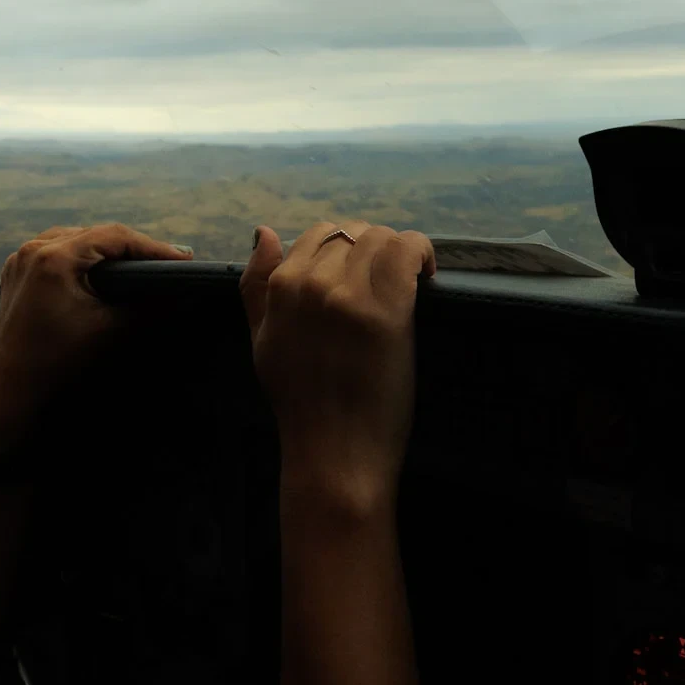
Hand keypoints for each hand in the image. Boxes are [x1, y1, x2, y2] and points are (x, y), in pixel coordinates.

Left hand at [0, 223, 191, 449]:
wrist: (12, 390)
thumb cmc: (60, 361)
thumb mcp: (110, 330)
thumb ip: (150, 307)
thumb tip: (185, 293)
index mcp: (54, 258)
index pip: (115, 237)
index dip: (153, 247)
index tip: (184, 258)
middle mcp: (33, 249)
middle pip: (95, 235)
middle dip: (133, 247)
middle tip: (168, 260)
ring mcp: (20, 259)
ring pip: (75, 239)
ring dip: (105, 248)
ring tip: (139, 261)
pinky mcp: (15, 271)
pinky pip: (55, 251)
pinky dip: (80, 255)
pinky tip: (99, 266)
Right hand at [241, 221, 433, 516]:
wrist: (334, 452)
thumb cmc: (300, 403)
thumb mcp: (262, 340)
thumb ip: (257, 285)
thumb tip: (265, 231)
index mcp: (281, 287)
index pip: (319, 234)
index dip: (346, 248)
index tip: (363, 271)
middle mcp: (312, 282)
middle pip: (354, 233)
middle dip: (373, 250)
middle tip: (389, 280)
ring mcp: (350, 295)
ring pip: (382, 238)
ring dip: (399, 252)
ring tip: (409, 278)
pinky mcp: (387, 311)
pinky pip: (409, 251)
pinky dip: (422, 253)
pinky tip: (427, 272)